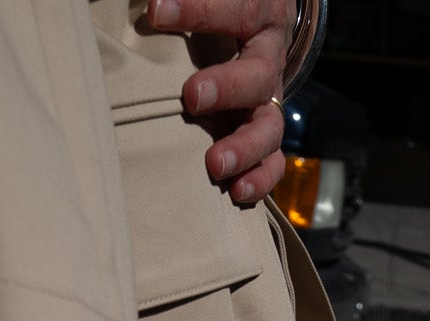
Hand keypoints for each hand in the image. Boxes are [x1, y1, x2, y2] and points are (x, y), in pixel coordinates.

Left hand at [147, 0, 296, 205]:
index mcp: (259, 14)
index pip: (237, 8)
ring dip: (243, 148)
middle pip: (257, 76)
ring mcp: (269, 102)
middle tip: (193, 96)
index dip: (198, 10)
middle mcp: (269, 60)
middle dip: (227, 88)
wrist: (265, 25)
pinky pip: (273, 162)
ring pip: (268, 128)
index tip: (156, 11)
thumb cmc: (227, 5)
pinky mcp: (267, 135)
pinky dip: (259, 180)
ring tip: (214, 164)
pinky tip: (237, 193)